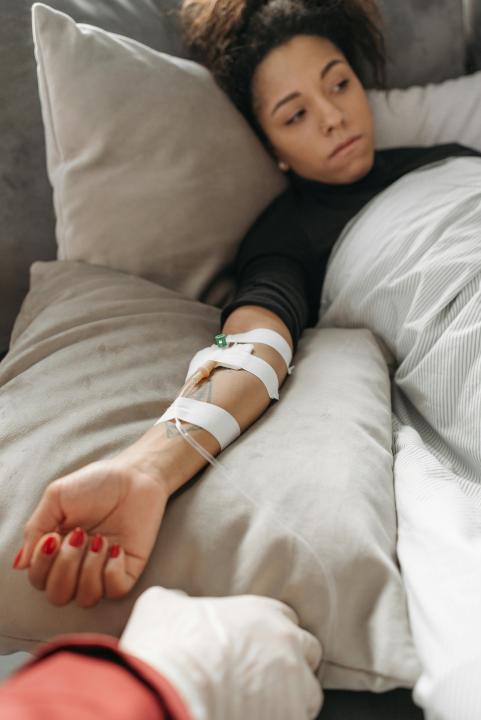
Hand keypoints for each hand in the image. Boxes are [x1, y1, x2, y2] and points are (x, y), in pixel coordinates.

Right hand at [12, 459, 168, 606]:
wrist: (135, 475)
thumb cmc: (96, 483)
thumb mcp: (56, 498)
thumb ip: (35, 529)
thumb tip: (21, 565)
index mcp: (57, 550)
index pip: (38, 579)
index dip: (42, 564)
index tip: (54, 536)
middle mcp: (78, 565)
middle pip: (58, 595)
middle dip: (66, 566)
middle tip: (80, 534)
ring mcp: (103, 569)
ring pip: (85, 598)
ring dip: (89, 568)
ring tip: (100, 539)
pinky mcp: (128, 570)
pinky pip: (114, 591)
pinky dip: (112, 571)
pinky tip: (116, 548)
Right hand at [120, 587, 322, 719]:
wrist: (167, 695)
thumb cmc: (165, 649)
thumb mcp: (160, 605)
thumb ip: (178, 600)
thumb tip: (178, 603)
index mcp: (261, 612)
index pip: (285, 617)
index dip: (269, 633)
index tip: (254, 647)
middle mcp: (286, 644)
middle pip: (308, 651)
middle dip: (291, 663)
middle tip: (263, 679)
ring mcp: (294, 685)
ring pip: (309, 692)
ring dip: (292, 698)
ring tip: (261, 707)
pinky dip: (281, 719)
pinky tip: (255, 719)